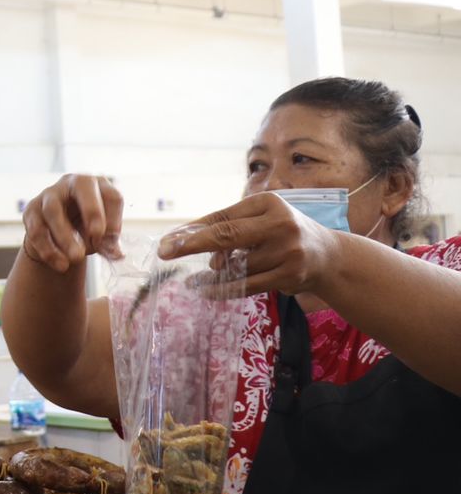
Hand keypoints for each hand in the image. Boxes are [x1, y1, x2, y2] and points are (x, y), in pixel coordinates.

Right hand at [21, 174, 123, 273]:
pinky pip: (37, 229)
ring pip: (53, 210)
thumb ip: (108, 244)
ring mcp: (49, 194)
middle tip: (97, 235)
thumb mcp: (100, 236)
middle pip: (81, 185)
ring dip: (65, 236)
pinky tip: (61, 264)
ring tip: (76, 258)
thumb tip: (117, 254)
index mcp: (97, 186)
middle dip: (91, 210)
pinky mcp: (31, 210)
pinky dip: (49, 249)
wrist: (55, 236)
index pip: (111, 195)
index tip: (112, 239)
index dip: (113, 217)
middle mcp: (72, 183)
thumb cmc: (84, 229)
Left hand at [159, 192, 340, 296]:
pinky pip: (246, 285)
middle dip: (192, 244)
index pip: (222, 216)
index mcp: (269, 203)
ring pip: (236, 265)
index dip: (192, 229)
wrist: (328, 256)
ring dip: (213, 274)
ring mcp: (287, 251)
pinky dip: (222, 289)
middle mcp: (280, 224)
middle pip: (227, 235)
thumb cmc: (282, 233)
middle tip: (164, 251)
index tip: (166, 240)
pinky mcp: (290, 275)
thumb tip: (190, 242)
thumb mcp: (260, 220)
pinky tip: (205, 290)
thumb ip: (229, 228)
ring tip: (197, 279)